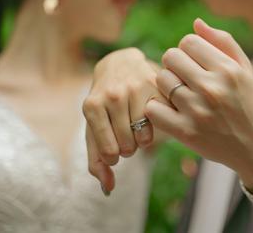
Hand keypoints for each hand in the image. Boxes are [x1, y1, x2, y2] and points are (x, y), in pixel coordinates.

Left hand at [83, 48, 164, 192]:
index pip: (108, 153)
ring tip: (136, 126)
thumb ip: (96, 160)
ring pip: (145, 137)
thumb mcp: (93, 128)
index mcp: (92, 106)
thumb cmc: (104, 103)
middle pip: (128, 147)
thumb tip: (108, 188)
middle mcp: (113, 95)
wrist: (120, 65)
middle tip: (125, 134)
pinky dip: (155, 125)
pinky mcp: (155, 84)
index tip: (114, 147)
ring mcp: (135, 88)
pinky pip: (160, 121)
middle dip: (127, 147)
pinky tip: (148, 115)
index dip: (113, 156)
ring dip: (142, 139)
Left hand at [145, 19, 252, 190]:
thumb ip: (223, 41)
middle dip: (175, 64)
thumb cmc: (247, 103)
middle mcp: (212, 88)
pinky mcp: (185, 132)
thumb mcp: (245, 69)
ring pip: (161, 80)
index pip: (188, 41)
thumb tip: (195, 23)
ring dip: (167, 85)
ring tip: (180, 94)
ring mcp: (197, 111)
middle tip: (184, 77)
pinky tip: (170, 109)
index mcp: (228, 70)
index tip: (194, 62)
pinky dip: (156, 107)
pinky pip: (153, 108)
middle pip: (170, 57)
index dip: (187, 49)